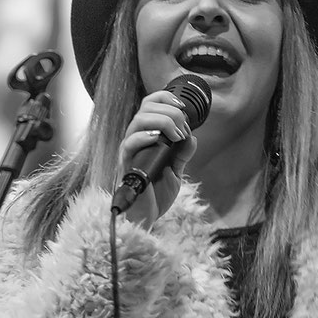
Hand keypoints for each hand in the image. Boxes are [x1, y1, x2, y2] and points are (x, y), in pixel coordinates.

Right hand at [116, 89, 196, 227]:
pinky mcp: (126, 164)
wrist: (146, 217)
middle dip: (170, 112)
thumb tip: (192, 138)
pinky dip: (145, 136)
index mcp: (146, 137)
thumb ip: (182, 154)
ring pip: (139, 120)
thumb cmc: (155, 194)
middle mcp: (135, 139)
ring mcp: (129, 150)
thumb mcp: (175, 172)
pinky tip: (159, 139)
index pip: (149, 105)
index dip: (166, 99)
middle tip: (183, 129)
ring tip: (177, 136)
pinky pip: (130, 143)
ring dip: (162, 121)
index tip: (183, 107)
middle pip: (146, 107)